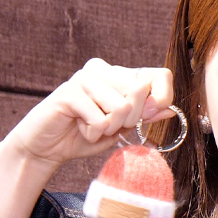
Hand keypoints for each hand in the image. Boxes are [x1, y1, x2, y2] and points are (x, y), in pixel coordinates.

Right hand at [0, 59, 174, 217]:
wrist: (46, 147)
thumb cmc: (85, 135)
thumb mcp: (122, 128)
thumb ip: (144, 116)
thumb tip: (170, 109)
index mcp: (119, 74)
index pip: (158, 74)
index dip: (162, 97)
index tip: (149, 116)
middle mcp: (103, 70)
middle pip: (140, 92)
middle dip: (130, 120)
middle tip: (109, 125)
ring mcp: (84, 78)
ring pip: (121, 107)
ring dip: (109, 128)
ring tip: (92, 126)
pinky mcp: (69, 92)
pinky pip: (99, 119)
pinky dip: (93, 132)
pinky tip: (79, 127)